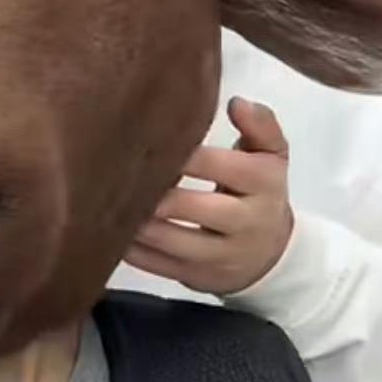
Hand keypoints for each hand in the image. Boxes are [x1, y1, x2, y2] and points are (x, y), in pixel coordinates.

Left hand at [123, 97, 293, 296]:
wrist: (272, 254)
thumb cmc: (259, 191)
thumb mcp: (272, 156)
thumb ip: (260, 125)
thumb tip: (236, 103)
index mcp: (265, 184)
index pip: (224, 166)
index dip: (187, 156)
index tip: (153, 141)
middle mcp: (248, 222)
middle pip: (196, 208)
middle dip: (158, 193)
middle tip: (121, 174)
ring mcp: (223, 257)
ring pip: (174, 242)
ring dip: (139, 223)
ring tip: (110, 201)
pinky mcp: (200, 279)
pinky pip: (160, 267)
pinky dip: (133, 251)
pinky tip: (113, 230)